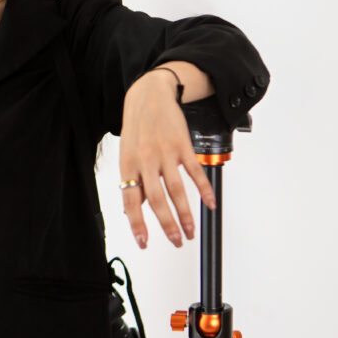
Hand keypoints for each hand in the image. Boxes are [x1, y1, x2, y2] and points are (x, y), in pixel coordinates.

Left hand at [119, 71, 215, 249]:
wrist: (149, 95)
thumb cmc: (137, 126)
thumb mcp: (128, 153)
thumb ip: (135, 180)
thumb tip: (136, 208)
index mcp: (128, 165)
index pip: (131, 201)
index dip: (137, 224)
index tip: (144, 242)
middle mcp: (145, 160)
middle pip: (156, 200)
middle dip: (167, 225)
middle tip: (176, 240)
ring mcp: (164, 153)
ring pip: (176, 190)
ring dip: (185, 214)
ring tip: (190, 230)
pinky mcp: (182, 146)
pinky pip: (195, 172)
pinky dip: (204, 190)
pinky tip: (209, 203)